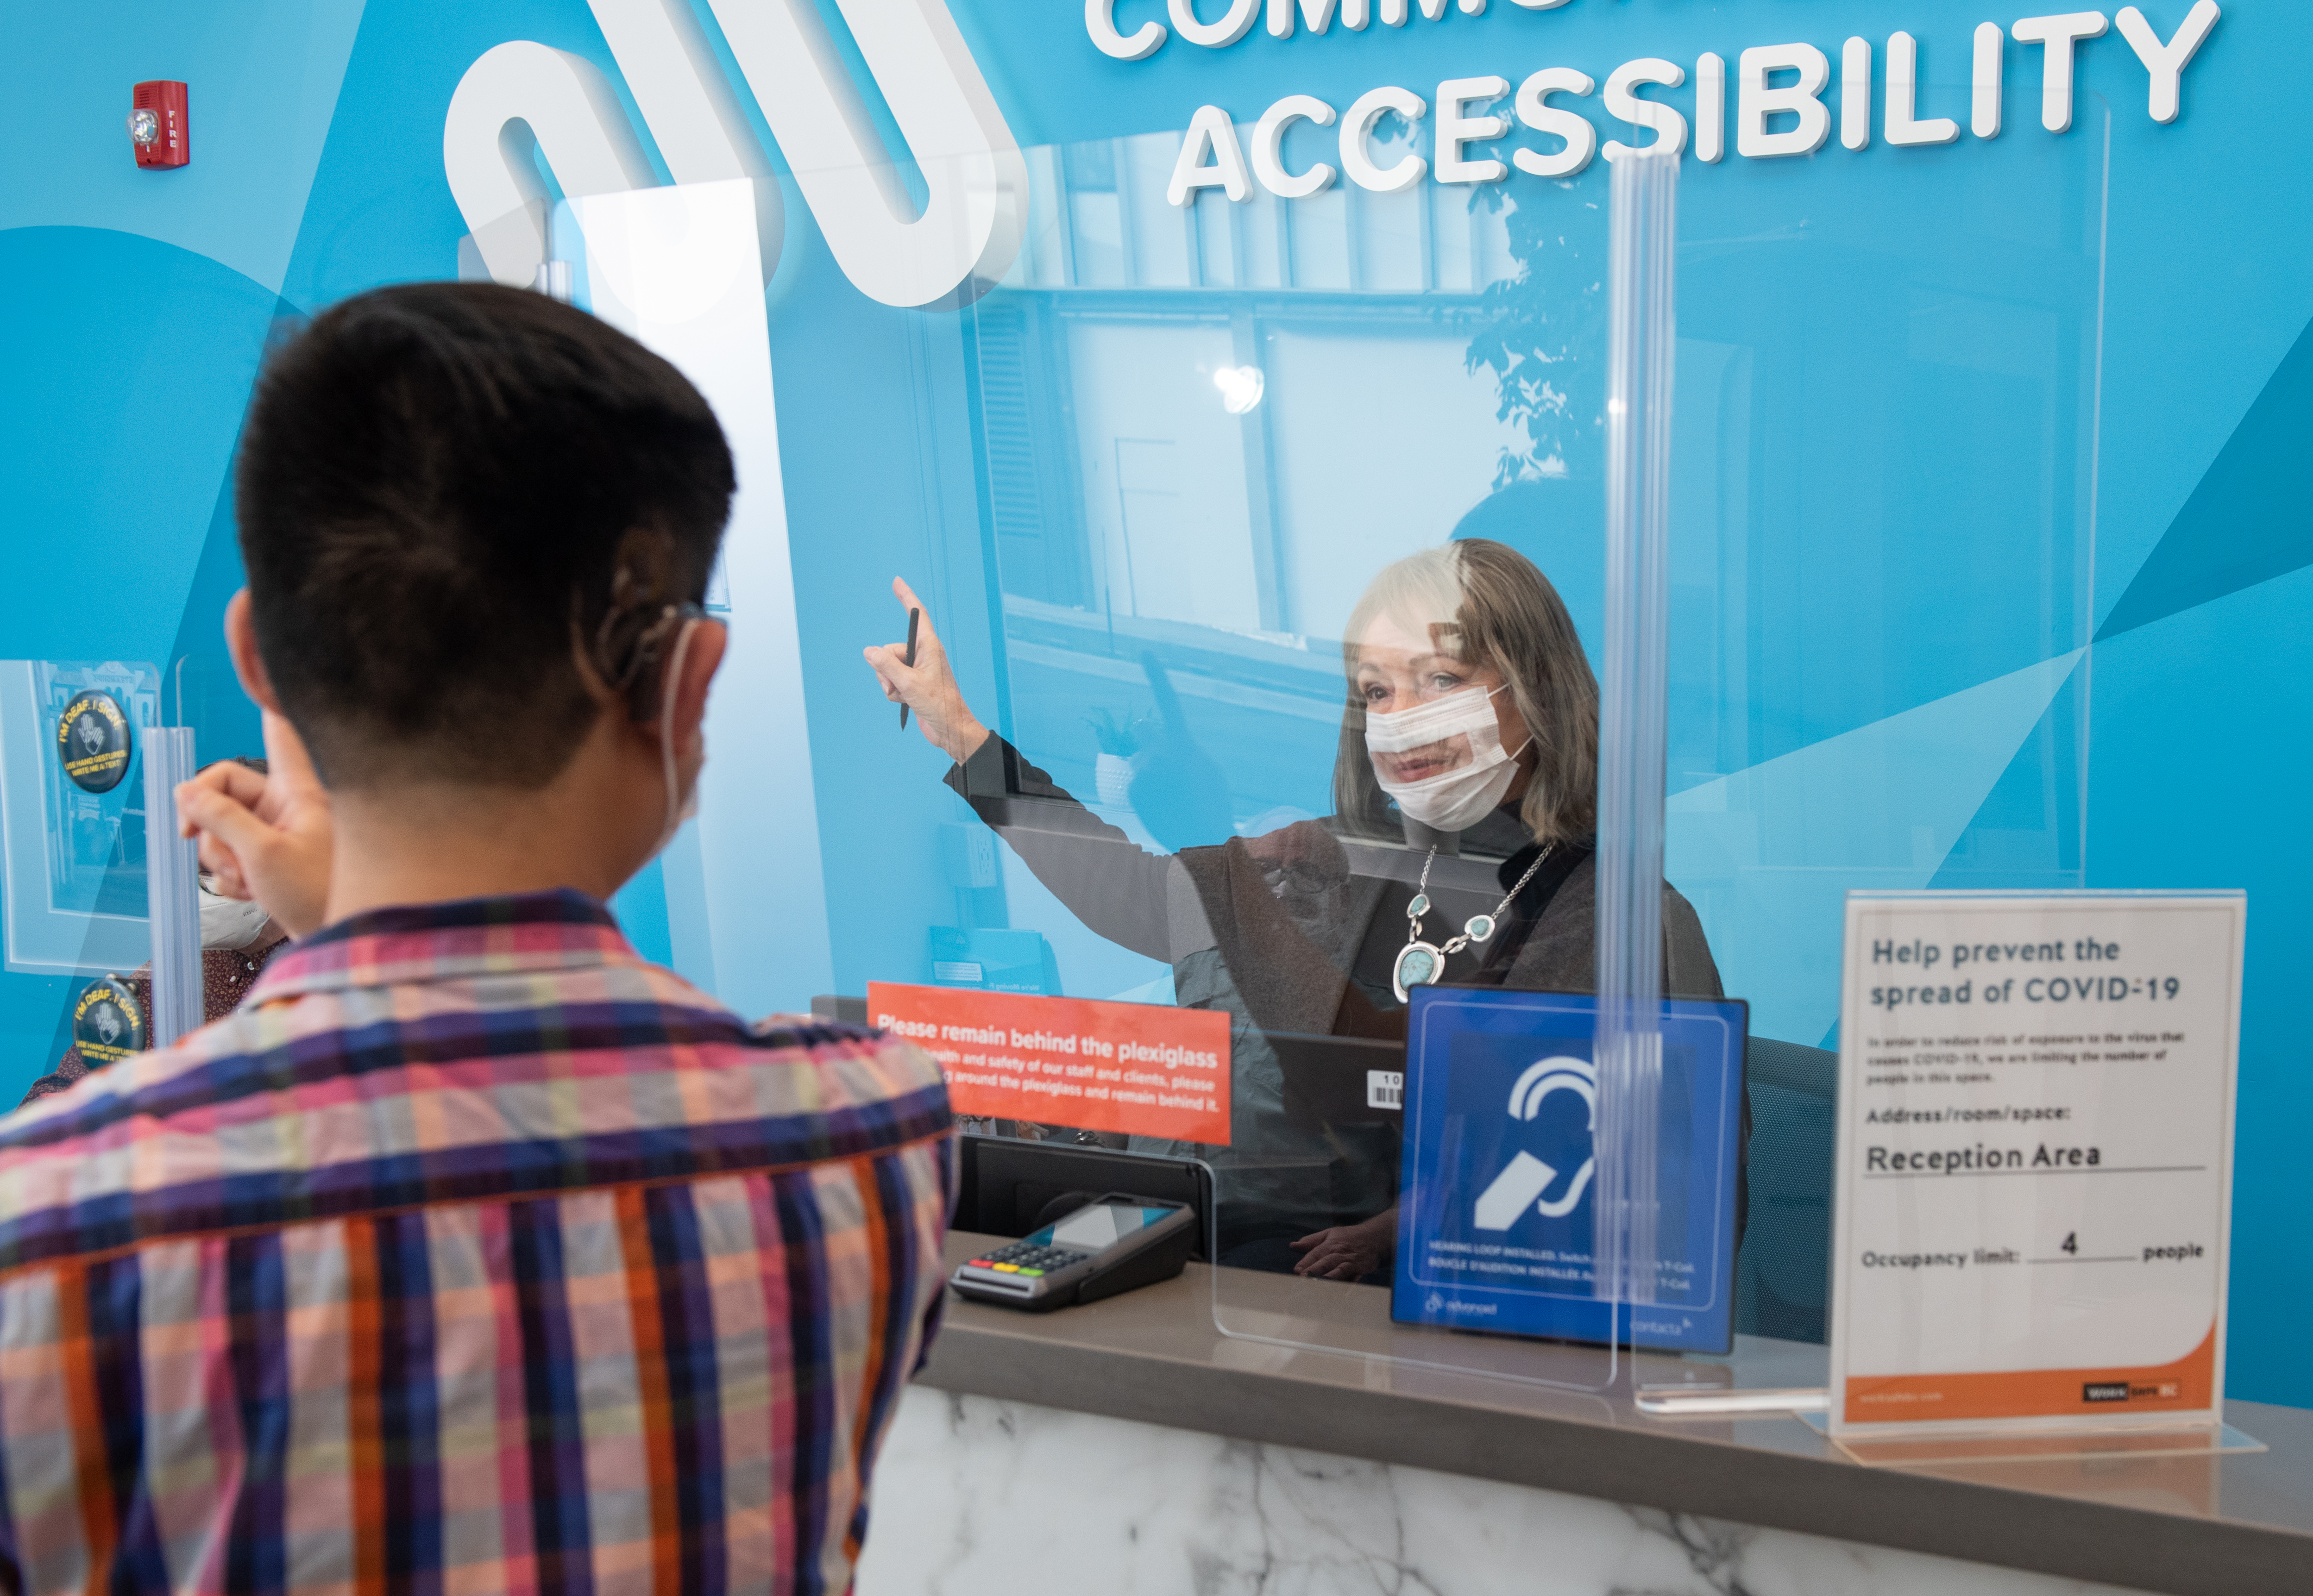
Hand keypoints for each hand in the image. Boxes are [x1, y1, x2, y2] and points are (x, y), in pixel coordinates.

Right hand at [175, 710, 334, 938]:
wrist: (339, 938)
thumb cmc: (319, 894)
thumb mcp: (261, 854)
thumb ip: (220, 819)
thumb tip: (184, 792)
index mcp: (298, 791)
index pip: (280, 735)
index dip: (267, 706)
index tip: (261, 682)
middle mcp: (288, 804)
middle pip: (224, 789)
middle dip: (205, 821)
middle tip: (190, 838)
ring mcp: (279, 831)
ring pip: (222, 827)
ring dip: (219, 857)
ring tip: (244, 880)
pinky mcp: (271, 856)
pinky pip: (232, 854)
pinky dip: (231, 875)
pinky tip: (249, 892)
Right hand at [862, 577, 989, 764]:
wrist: (949, 729)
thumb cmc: (938, 704)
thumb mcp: (908, 683)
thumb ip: (886, 665)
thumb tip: (869, 651)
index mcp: (929, 646)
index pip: (916, 614)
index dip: (906, 596)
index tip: (897, 581)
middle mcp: (923, 654)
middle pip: (889, 649)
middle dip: (886, 669)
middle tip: (899, 685)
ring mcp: (917, 669)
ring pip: (887, 668)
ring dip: (889, 684)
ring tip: (904, 695)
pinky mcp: (913, 683)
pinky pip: (892, 681)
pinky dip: (894, 692)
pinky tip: (905, 702)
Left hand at [1289, 1209, 1396, 1280]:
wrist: (1374, 1238)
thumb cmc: (1348, 1237)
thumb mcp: (1329, 1234)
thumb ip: (1310, 1241)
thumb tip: (1292, 1245)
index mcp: (1330, 1244)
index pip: (1316, 1253)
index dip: (1306, 1262)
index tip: (1297, 1270)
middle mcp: (1340, 1253)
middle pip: (1326, 1262)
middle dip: (1315, 1271)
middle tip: (1304, 1279)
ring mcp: (1351, 1263)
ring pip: (1339, 1271)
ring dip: (1328, 1279)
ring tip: (1318, 1286)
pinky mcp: (1361, 1271)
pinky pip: (1354, 1279)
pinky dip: (1348, 1285)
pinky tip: (1341, 1292)